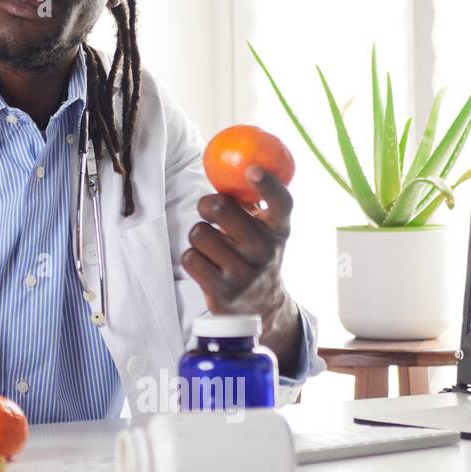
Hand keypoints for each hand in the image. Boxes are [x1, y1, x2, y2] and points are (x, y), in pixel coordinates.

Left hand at [181, 165, 302, 365]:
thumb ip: (253, 202)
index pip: (280, 203)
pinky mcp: (222, 292)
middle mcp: (265, 251)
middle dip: (207, 204)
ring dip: (199, 235)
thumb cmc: (256, 253)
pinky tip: (207, 264)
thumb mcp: (265, 229)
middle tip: (209, 209)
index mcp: (278, 229)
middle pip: (221, 209)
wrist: (261, 305)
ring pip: (199, 233)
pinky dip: (192, 257)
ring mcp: (243, 273)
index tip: (252, 169)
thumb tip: (230, 166)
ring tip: (212, 245)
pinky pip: (189, 257)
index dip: (267, 184)